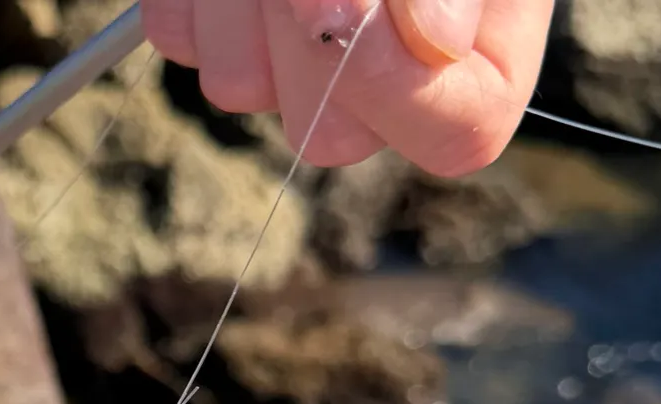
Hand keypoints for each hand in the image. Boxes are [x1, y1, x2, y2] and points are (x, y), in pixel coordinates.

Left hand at [142, 0, 554, 174]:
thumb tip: (436, 38)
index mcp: (479, 26)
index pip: (459, 130)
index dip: (400, 88)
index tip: (351, 3)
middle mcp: (381, 60)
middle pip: (332, 134)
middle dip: (309, 33)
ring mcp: (287, 52)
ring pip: (240, 87)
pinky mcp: (212, 23)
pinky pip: (181, 34)